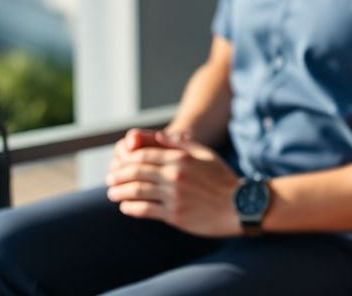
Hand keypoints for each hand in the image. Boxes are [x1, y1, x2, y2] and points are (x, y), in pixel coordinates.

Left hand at [106, 132, 242, 236]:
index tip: (118, 164)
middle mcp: (175, 176)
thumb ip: (181, 143)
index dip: (126, 159)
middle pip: (135, 172)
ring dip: (119, 192)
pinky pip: (145, 210)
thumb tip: (158, 136)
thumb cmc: (222, 178)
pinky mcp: (175, 215)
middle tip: (110, 179)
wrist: (240, 206)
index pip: (143, 155)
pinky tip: (126, 207)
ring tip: (112, 194)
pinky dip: (130, 208)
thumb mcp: (205, 154)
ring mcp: (174, 196)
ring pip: (136, 191)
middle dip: (118, 175)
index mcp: (180, 159)